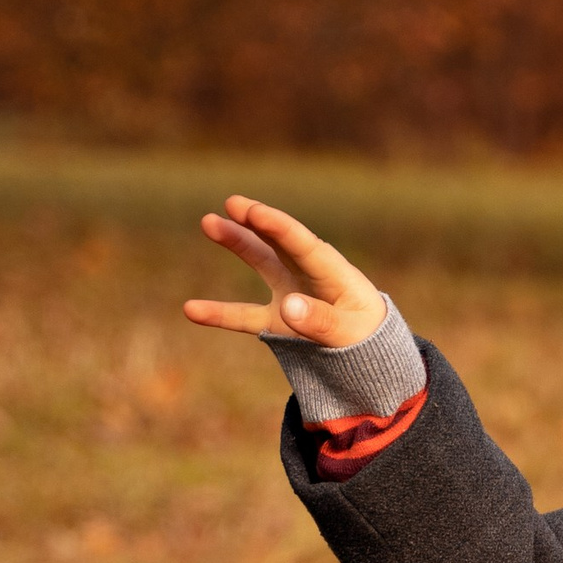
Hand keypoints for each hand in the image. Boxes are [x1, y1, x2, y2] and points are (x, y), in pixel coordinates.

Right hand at [183, 196, 388, 349]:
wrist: (371, 358)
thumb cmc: (367, 339)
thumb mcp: (351, 333)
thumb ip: (321, 321)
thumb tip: (288, 306)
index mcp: (334, 274)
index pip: (303, 245)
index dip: (278, 227)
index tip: (253, 212)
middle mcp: (308, 276)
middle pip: (279, 243)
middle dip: (256, 222)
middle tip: (232, 203)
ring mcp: (290, 294)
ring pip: (260, 262)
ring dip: (237, 242)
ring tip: (209, 222)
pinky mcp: (277, 320)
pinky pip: (244, 315)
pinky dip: (219, 313)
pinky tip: (190, 310)